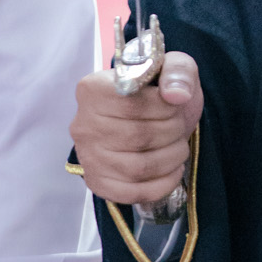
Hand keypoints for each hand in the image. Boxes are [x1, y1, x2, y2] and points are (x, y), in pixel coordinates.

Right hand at [70, 50, 202, 203]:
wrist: (152, 119)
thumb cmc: (159, 93)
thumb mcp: (174, 68)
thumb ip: (178, 72)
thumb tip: (177, 95)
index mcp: (93, 89)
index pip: (132, 103)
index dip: (164, 107)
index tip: (174, 104)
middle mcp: (82, 123)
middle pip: (137, 137)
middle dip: (172, 133)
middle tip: (179, 127)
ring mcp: (87, 156)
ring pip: (137, 167)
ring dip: (171, 158)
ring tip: (178, 147)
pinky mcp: (97, 182)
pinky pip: (131, 193)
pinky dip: (161, 185)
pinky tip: (172, 170)